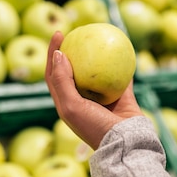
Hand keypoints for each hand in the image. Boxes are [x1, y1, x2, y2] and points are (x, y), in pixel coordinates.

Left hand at [45, 31, 143, 149]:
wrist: (124, 145)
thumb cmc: (93, 127)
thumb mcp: (71, 107)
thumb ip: (62, 81)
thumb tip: (59, 54)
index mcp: (66, 103)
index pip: (54, 73)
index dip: (53, 53)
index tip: (59, 33)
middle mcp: (82, 99)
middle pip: (73, 68)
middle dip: (73, 48)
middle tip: (78, 30)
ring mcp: (101, 98)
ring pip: (97, 71)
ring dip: (97, 54)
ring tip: (99, 36)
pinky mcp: (121, 97)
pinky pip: (122, 76)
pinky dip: (122, 64)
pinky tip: (123, 48)